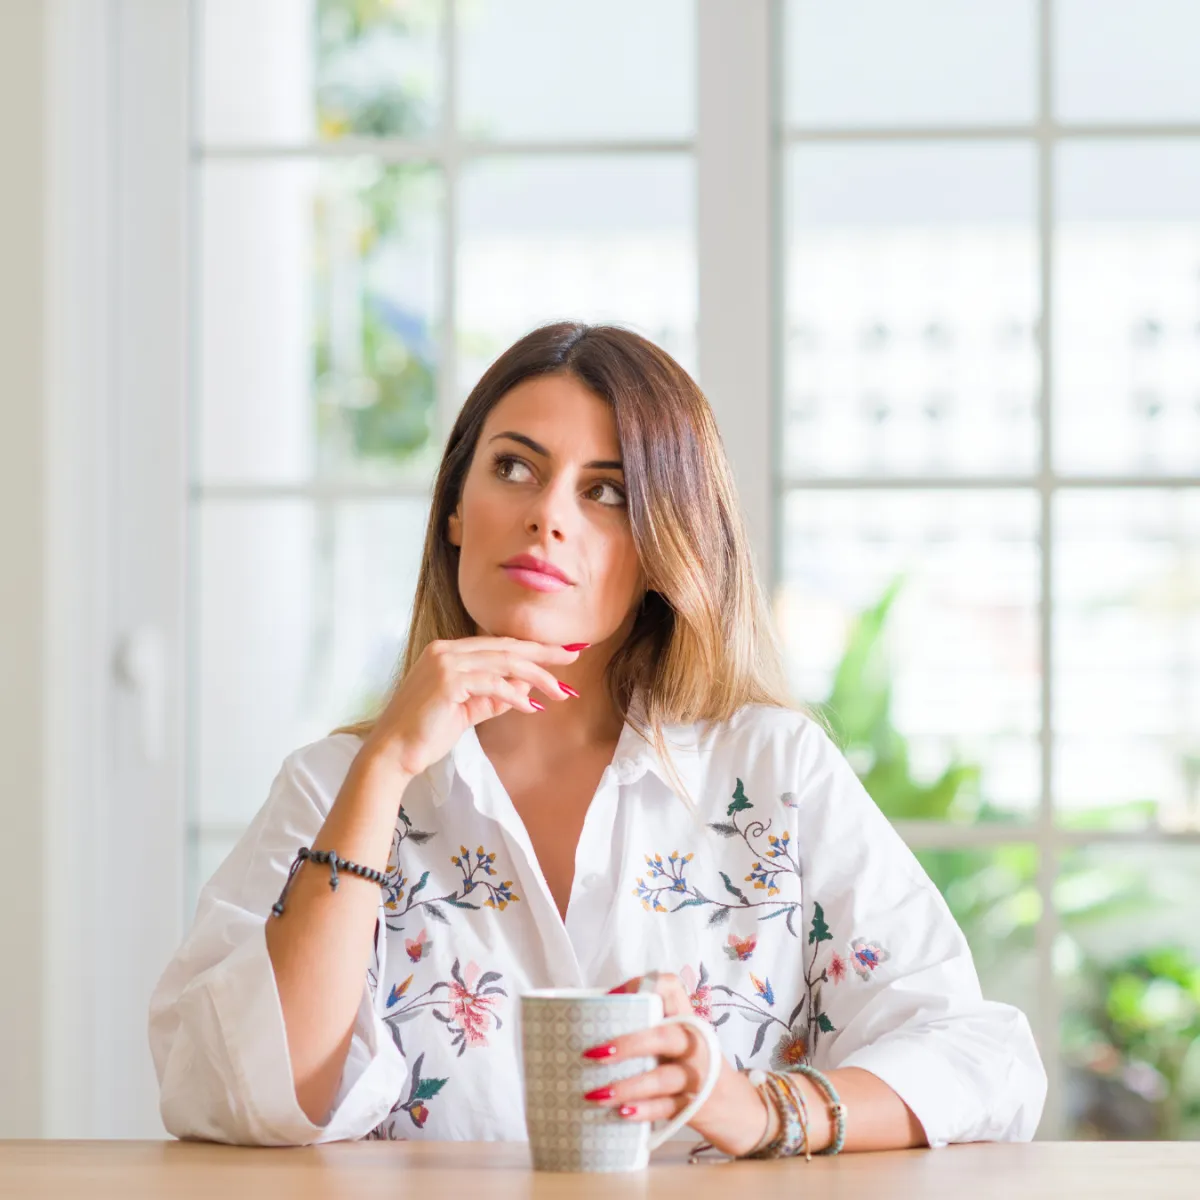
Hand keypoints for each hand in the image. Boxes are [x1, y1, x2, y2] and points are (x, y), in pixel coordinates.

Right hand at [360, 636, 585, 776]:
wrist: (394, 753)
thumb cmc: (426, 733)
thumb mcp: (468, 709)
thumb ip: (494, 696)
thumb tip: (527, 687)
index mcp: (448, 651)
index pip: (499, 645)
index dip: (532, 649)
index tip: (561, 654)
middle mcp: (446, 650)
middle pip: (506, 646)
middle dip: (543, 653)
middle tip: (574, 655)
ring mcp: (445, 662)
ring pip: (504, 661)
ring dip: (537, 676)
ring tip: (560, 690)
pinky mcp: (448, 681)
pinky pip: (493, 683)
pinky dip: (514, 694)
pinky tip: (530, 706)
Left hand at [579, 971, 773, 1157]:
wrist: (740, 1109)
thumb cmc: (695, 1068)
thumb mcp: (679, 1042)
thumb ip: (649, 1030)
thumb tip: (591, 1027)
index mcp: (687, 1018)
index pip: (670, 987)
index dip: (640, 986)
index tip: (612, 996)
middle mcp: (695, 1043)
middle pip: (666, 1035)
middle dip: (629, 1043)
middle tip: (595, 1053)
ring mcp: (699, 1076)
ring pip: (663, 1078)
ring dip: (628, 1086)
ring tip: (597, 1093)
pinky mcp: (698, 1107)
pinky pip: (667, 1109)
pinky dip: (643, 1111)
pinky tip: (623, 1113)